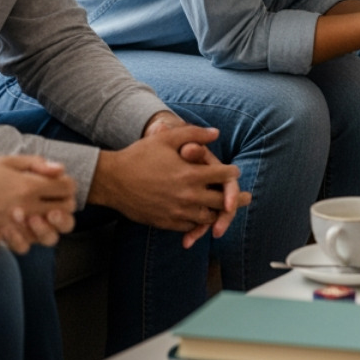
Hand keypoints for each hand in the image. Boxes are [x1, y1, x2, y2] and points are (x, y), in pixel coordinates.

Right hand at [0, 155, 76, 253]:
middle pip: (66, 212)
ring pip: (50, 235)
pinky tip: (25, 227)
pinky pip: (26, 246)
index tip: (58, 182)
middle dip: (65, 205)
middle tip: (54, 199)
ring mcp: (16, 225)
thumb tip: (61, 170)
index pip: (67, 189)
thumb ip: (37, 164)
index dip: (67, 184)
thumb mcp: (8, 161)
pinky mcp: (4, 236)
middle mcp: (26, 207)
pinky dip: (29, 239)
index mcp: (30, 185)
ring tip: (43, 215)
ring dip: (51, 226)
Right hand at [89, 125, 248, 246]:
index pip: (223, 176)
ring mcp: (176, 212)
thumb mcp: (166, 139)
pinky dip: (199, 222)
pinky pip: (190, 226)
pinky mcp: (165, 223)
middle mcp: (187, 196)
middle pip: (222, 201)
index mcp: (190, 175)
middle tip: (247, 198)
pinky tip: (202, 217)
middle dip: (236, 199)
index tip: (234, 171)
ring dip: (217, 212)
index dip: (231, 173)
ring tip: (226, 209)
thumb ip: (194, 134)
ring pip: (208, 217)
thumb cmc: (139, 156)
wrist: (111, 181)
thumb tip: (216, 133)